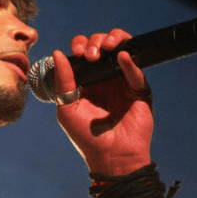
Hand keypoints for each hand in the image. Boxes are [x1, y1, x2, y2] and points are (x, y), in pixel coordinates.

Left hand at [53, 29, 153, 175]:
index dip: (81, 45)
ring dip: (115, 40)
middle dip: (96, 42)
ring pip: (122, 50)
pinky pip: (136, 71)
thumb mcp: (67, 108)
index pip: (84, 52)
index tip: (78, 52)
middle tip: (91, 55)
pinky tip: (122, 56)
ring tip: (107, 47)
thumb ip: (63, 81)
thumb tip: (57, 54)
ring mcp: (123, 82)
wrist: (111, 157)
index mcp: (87, 81)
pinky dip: (130, 61)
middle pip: (103, 46)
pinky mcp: (139, 91)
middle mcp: (105, 79)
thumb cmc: (86, 137)